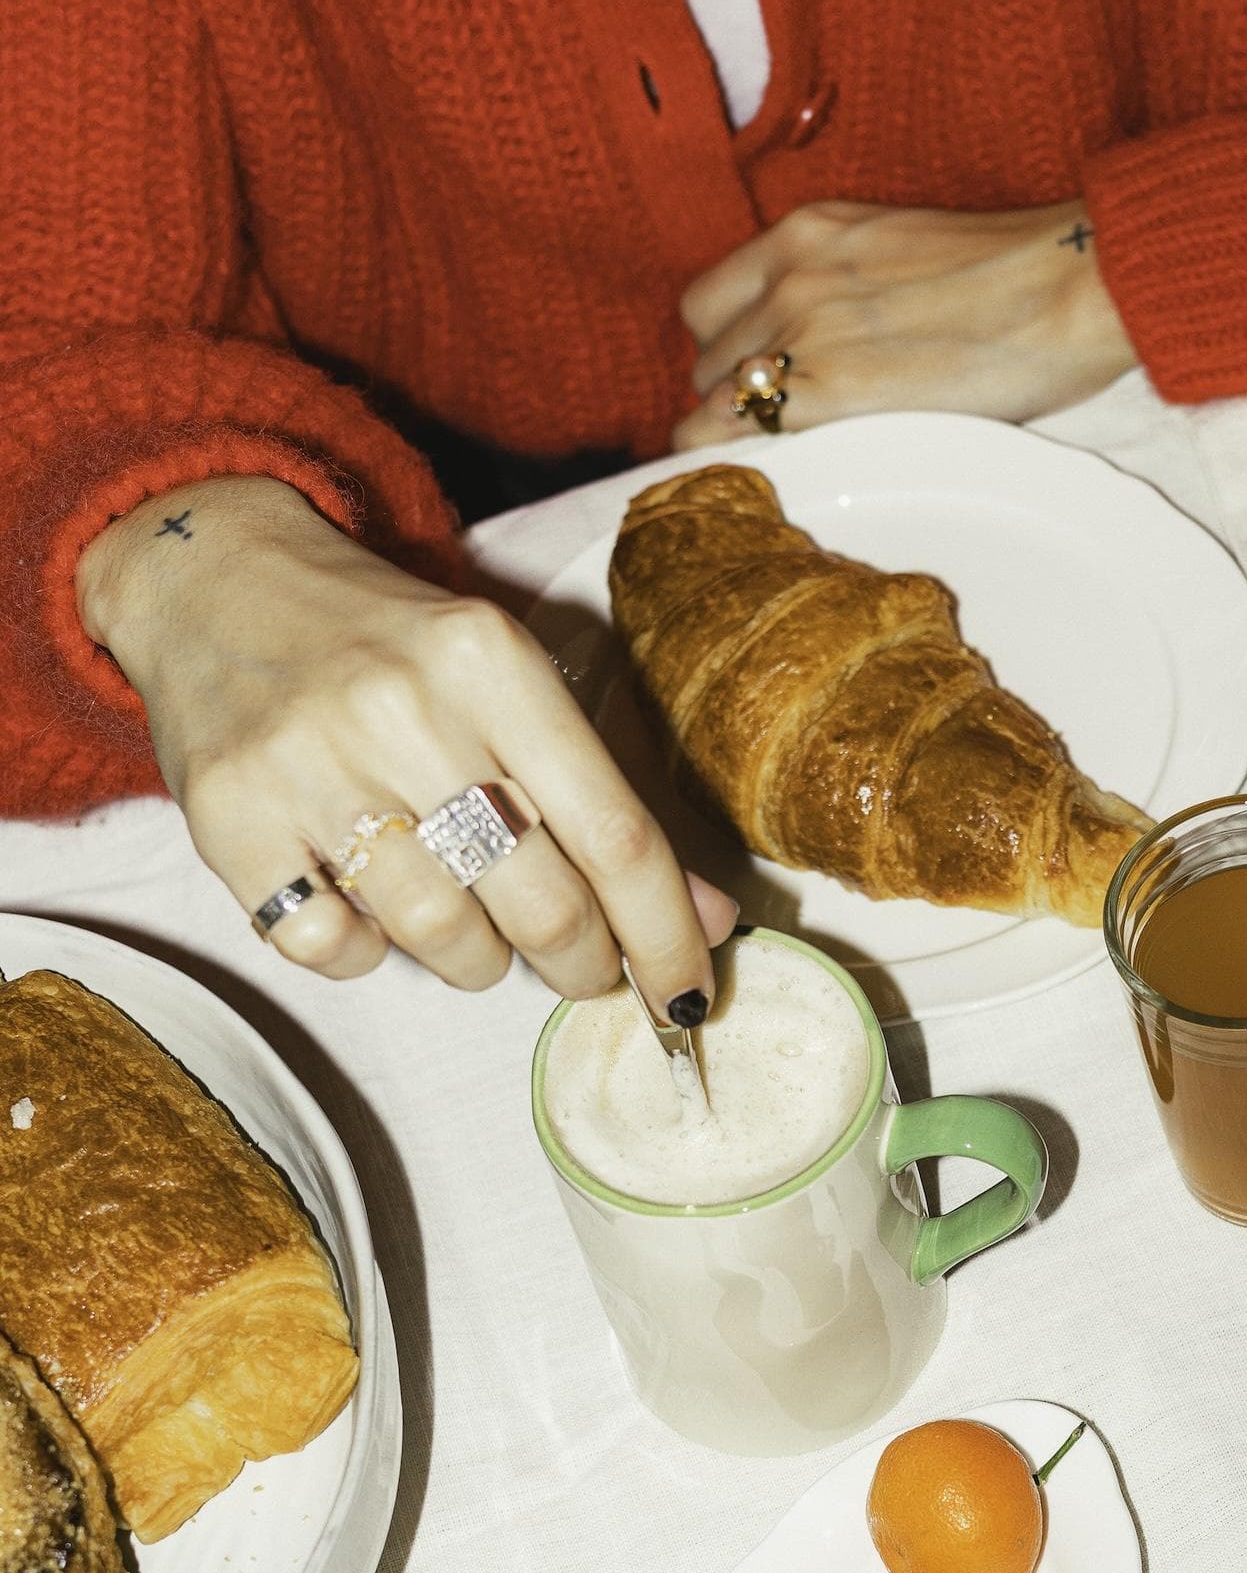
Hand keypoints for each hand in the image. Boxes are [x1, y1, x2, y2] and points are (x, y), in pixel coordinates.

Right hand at [77, 477, 737, 1002]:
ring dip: (480, 963)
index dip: (667, 935)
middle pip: (544, 905)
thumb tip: (705, 923)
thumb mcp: (507, 683)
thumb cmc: (391, 648)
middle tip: (585, 967)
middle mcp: (404, 711)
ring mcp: (308, 767)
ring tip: (472, 923)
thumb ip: (602, 798)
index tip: (688, 993)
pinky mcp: (229, 819)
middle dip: (584, 964)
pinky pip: (333, 950)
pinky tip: (371, 909)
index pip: (617, 837)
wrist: (215, 579)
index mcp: (491, 664)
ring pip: (445, 941)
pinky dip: (368, 956)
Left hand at [672, 199, 1134, 448]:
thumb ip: (847, 288)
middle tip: (785, 433)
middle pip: (704, 359)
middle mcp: (788, 275)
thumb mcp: (904, 252)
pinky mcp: (826, 394)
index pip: (710, 303)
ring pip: (711, 405)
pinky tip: (773, 483)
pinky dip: (738, 465)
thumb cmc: (1017, 277)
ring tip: (794, 465)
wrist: (1073, 283)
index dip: (729, 352)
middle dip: (734, 398)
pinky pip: (731, 440)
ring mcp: (800, 334)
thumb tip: (836, 347)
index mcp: (807, 232)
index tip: (758, 385)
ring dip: (742, 439)